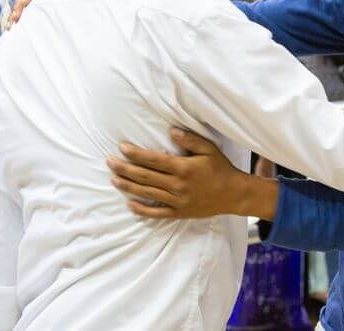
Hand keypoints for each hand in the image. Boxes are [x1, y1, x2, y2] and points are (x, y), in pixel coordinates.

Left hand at [106, 129, 248, 218]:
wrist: (234, 194)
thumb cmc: (221, 168)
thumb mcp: (209, 149)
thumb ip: (189, 139)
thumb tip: (170, 131)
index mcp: (183, 168)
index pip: (153, 160)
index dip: (135, 153)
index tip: (122, 147)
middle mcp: (177, 185)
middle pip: (144, 177)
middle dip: (124, 168)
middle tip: (109, 161)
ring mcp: (177, 201)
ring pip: (147, 194)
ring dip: (127, 186)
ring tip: (113, 179)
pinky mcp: (179, 213)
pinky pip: (157, 213)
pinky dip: (142, 210)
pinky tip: (130, 204)